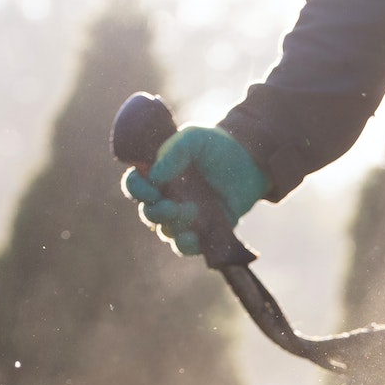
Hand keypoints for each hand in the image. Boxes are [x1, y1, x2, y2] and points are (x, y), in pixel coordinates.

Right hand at [120, 125, 268, 257]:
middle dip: (156, 212)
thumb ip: (173, 152)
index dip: (136, 190)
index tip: (151, 190)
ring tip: (192, 211)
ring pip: (166, 231)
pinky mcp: (202, 230)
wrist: (250, 161)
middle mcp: (167, 197)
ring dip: (174, 226)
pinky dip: (185, 245)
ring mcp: (183, 216)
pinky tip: (192, 237)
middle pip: (147, 213)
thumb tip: (154, 177)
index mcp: (158, 174)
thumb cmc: (217, 145)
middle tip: (172, 207)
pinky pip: (185, 246)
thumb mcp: (194, 138)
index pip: (134, 185)